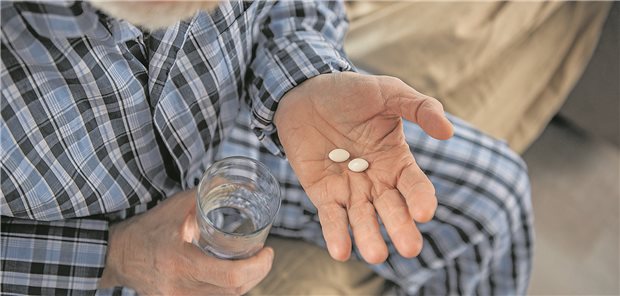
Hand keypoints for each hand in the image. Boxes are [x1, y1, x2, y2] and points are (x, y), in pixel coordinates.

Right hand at [99, 190, 273, 294]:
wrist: (118, 255)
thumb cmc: (148, 228)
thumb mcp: (176, 207)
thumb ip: (207, 193)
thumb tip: (238, 183)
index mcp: (181, 262)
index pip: (229, 276)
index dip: (257, 267)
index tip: (268, 251)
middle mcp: (181, 286)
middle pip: (233, 291)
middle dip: (258, 274)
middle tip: (266, 256)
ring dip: (247, 282)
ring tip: (255, 264)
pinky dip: (230, 289)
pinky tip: (236, 275)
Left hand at [274, 72, 452, 263]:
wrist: (304, 92)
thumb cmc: (350, 92)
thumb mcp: (387, 92)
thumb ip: (419, 107)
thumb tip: (448, 132)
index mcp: (397, 160)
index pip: (414, 185)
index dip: (421, 199)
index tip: (424, 213)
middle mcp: (377, 180)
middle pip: (392, 208)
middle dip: (401, 228)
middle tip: (410, 249)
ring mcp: (350, 189)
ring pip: (362, 218)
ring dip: (369, 237)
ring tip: (376, 255)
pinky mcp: (323, 193)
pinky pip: (331, 217)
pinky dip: (336, 234)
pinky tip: (340, 251)